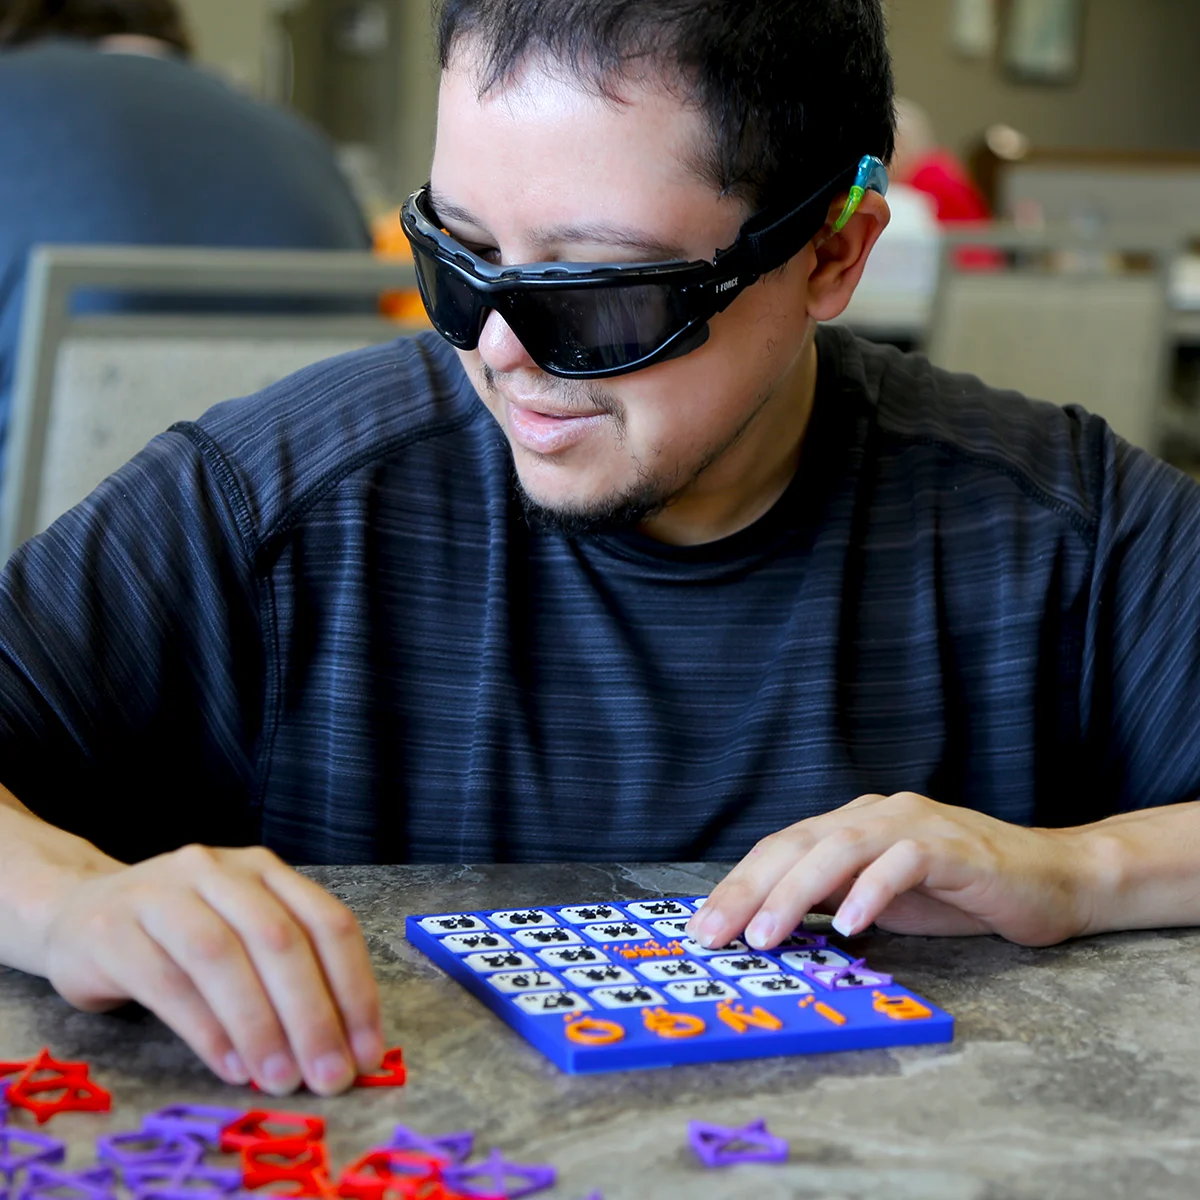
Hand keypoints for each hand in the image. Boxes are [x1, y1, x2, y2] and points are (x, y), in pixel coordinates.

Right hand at [41, 844, 382, 1094]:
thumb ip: (287, 970)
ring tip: (279, 1078)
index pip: (327, 923)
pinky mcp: (112, 931)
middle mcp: (218, 871)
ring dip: (259, 1026)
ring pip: (222, 958)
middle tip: (328, 1075)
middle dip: (312, 1015)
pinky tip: (230, 1067)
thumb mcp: (240, 931)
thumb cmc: (176, 933)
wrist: (76, 913)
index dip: (354, 989)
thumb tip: (342, 1045)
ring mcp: (162, 894)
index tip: (367, 1050)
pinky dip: (205, 1029)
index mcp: (264, 870)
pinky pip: (167, 982)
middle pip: (280, 940)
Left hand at [686, 792, 1098, 950]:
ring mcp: (914, 825)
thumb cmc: (960, 893)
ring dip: (796, 892)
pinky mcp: (953, 847)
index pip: (781, 849)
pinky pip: (903, 862)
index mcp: (851, 825)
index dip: (738, 885)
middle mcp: (875, 816)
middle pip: (797, 844)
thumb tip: (768, 928)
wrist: (1053, 879)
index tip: (704, 927)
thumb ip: (832, 900)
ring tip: (765, 934)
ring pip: (839, 848)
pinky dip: (872, 891)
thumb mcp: (881, 900)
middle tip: (714, 933)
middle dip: (748, 889)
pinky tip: (851, 924)